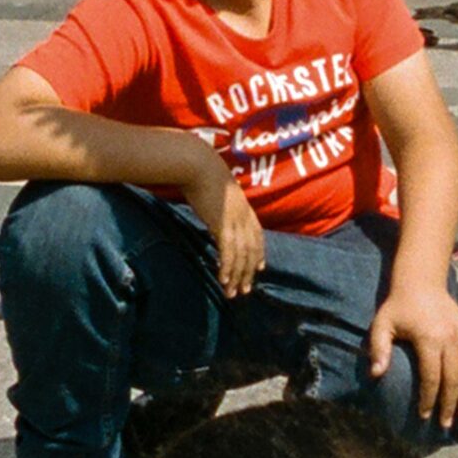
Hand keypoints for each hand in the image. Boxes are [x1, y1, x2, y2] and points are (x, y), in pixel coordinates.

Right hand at [185, 149, 264, 297]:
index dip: (259, 253)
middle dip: (248, 272)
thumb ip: (221, 208)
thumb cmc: (202, 174)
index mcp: (245, 208)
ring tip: (232, 293)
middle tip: (244, 291)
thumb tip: (215, 219)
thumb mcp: (218, 194)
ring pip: (241, 255)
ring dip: (236, 276)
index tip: (259, 268)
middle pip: (251, 250)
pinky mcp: (222, 224)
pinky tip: (223, 280)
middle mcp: (244, 217)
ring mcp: (235, 221)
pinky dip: (227, 268)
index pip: (257, 236)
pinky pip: (227, 252)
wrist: (198, 164)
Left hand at [368, 284, 457, 428]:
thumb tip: (375, 375)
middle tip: (445, 425)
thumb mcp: (382, 324)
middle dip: (449, 404)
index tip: (424, 416)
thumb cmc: (398, 305)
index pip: (432, 376)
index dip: (429, 399)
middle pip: (453, 378)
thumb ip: (379, 349)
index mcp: (430, 338)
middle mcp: (450, 338)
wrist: (422, 280)